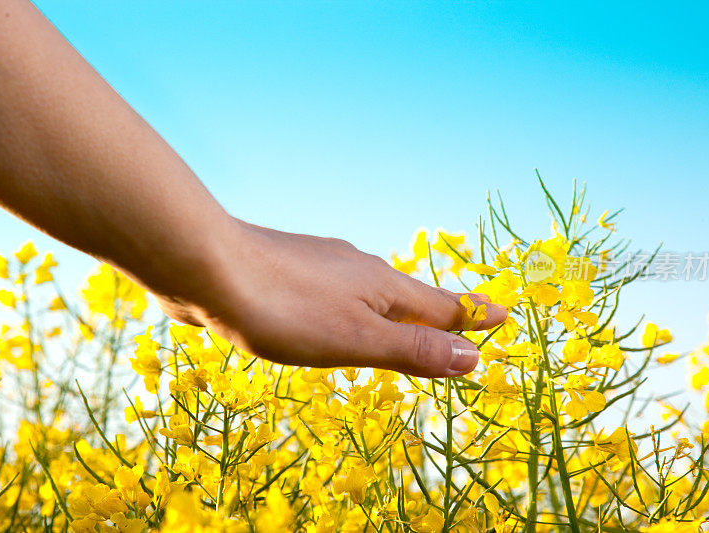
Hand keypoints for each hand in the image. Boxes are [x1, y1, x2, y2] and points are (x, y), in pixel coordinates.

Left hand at [157, 217, 507, 377]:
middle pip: (409, 296)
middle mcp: (357, 269)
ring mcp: (321, 264)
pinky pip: (334, 290)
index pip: (441, 307)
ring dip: (394, 306)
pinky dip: (352, 304)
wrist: (207, 265)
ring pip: (369, 289)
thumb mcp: (354, 340)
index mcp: (381, 287)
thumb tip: (473, 357)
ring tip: (405, 317)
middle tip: (462, 318)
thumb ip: (411, 351)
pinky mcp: (288, 269)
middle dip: (437, 311)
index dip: (472, 317)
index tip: (502, 315)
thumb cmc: (283, 308)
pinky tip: (333, 307)